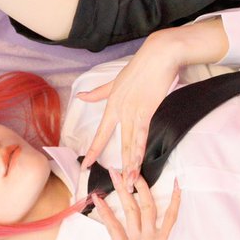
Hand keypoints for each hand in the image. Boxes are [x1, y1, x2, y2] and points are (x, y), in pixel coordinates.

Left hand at [78, 37, 181, 188]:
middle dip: (119, 165)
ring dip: (131, 164)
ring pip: (131, 144)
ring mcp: (133, 111)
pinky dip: (140, 151)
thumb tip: (81, 97)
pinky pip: (142, 135)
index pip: (102, 132)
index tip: (86, 165)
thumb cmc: (141, 66)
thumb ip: (99, 92)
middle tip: (119, 184)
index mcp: (112, 103)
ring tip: (130, 182)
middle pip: (119, 143)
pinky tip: (138, 164)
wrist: (159, 54)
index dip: (94, 149)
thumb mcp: (117, 81)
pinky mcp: (147, 110)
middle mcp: (120, 110)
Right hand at [94, 175, 182, 239]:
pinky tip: (177, 186)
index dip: (103, 209)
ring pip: (144, 208)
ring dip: (140, 189)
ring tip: (136, 173)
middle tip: (114, 171)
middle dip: (119, 188)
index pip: (110, 225)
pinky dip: (174, 201)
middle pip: (126, 209)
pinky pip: (169, 218)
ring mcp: (147, 239)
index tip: (96, 195)